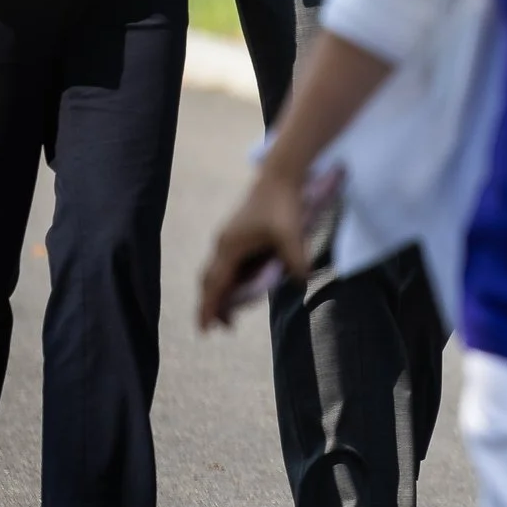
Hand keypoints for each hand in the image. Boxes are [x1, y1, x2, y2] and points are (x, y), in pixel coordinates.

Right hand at [197, 171, 309, 330]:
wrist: (280, 176)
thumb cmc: (284, 205)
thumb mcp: (292, 235)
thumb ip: (296, 261)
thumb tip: (303, 282)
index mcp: (230, 248)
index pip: (215, 285)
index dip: (209, 308)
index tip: (203, 330)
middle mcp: (223, 245)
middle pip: (210, 281)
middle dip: (212, 305)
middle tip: (219, 327)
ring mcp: (228, 238)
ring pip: (217, 272)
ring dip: (221, 292)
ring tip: (230, 312)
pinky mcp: (236, 233)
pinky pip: (227, 263)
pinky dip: (229, 279)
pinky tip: (241, 285)